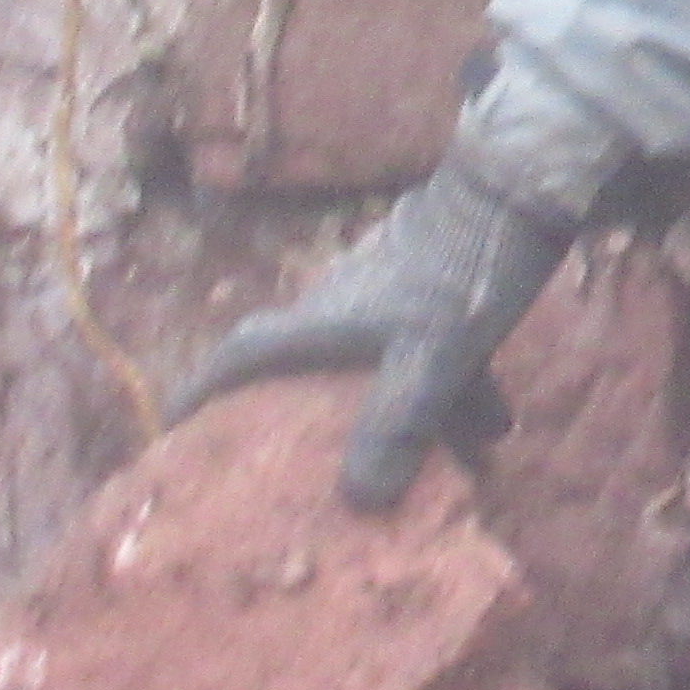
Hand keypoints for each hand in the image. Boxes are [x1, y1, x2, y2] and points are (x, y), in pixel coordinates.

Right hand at [173, 148, 586, 507]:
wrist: (517, 190)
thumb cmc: (460, 270)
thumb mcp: (430, 357)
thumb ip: (396, 425)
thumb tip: (359, 498)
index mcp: (321, 321)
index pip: (242, 355)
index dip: (203, 393)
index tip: (172, 433)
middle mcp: (340, 306)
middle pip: (298, 365)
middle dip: (294, 414)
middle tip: (289, 463)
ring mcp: (385, 294)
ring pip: (370, 364)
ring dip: (388, 412)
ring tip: (415, 465)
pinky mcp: (430, 288)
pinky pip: (423, 355)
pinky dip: (445, 392)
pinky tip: (493, 428)